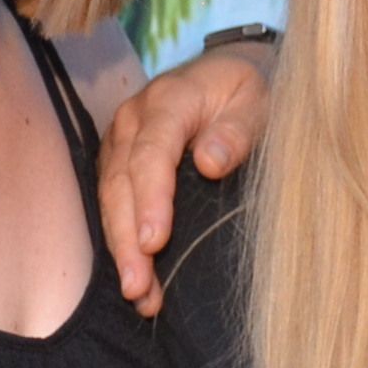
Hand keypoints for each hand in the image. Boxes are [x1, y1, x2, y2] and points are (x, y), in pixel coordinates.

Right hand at [97, 43, 276, 312]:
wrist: (227, 72)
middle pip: (121, 183)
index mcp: (169, 100)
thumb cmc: (247, 91)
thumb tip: (210, 164)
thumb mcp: (257, 101)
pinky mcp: (119, 162)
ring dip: (121, 249)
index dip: (151, 200)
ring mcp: (121, 141)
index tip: (156, 243)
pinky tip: (139, 280)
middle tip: (138, 287)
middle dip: (127, 239)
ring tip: (139, 295)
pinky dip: (123, 242)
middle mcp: (134, 119)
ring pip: (110, 199)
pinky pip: (113, 204)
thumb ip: (238, 130)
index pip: (151, 153)